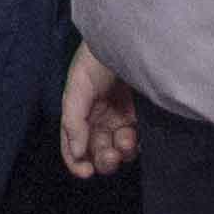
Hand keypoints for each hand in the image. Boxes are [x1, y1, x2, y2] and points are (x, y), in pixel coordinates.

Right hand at [59, 43, 139, 177]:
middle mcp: (98, 118)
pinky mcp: (140, 117)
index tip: (86, 172)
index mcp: (79, 112)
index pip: (73, 144)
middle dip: (102, 159)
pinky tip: (134, 137)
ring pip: (117, 150)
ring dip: (119, 153)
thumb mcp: (78, 86)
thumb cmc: (98, 59)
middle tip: (110, 155)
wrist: (130, 41)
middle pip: (96, 152)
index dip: (75, 162)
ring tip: (126, 140)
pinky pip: (135, 142)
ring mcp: (120, 118)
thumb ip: (74, 120)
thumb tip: (77, 152)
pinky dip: (133, 146)